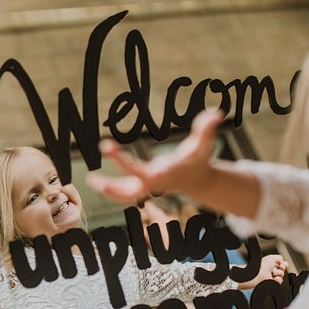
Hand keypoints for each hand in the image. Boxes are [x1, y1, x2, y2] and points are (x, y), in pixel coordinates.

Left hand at [88, 109, 223, 202]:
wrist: (198, 178)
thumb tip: (217, 113)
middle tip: (93, 181)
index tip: (107, 147)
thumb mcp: (204, 143)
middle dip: (112, 188)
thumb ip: (207, 128)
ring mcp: (147, 188)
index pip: (138, 170)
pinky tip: (98, 182)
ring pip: (125, 196)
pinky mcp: (144, 187)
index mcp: (162, 174)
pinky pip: (126, 193)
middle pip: (130, 192)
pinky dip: (113, 190)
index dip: (122, 160)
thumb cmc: (199, 158)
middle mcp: (153, 184)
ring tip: (91, 181)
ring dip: (109, 191)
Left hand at [238, 254, 287, 287]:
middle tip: (280, 266)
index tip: (281, 263)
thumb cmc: (262, 265)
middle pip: (282, 269)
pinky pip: (279, 281)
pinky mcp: (271, 283)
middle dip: (283, 267)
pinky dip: (279, 279)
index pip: (279, 263)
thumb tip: (282, 262)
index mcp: (269, 263)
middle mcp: (270, 270)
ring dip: (280, 273)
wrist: (257, 274)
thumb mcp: (272, 257)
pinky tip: (275, 278)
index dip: (282, 263)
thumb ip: (279, 258)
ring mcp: (271, 277)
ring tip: (275, 272)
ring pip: (281, 275)